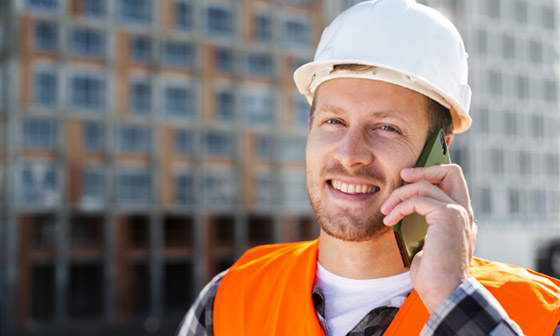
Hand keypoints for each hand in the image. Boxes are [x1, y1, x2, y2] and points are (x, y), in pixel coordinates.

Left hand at [380, 164, 476, 312]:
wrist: (446, 293)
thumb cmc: (434, 277)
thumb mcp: (428, 246)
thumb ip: (426, 227)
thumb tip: (407, 214)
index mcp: (461, 218)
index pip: (453, 183)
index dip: (433, 174)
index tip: (409, 178)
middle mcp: (464, 212)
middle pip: (451, 172)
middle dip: (424, 168)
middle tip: (402, 175)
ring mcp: (458, 213)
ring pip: (426, 184)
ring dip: (400, 194)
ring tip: (386, 210)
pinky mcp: (447, 216)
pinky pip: (418, 199)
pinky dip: (400, 206)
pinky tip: (390, 220)